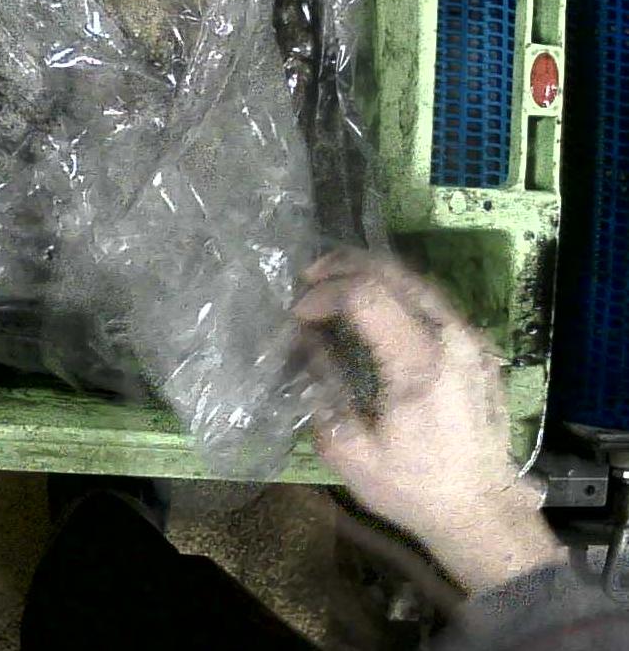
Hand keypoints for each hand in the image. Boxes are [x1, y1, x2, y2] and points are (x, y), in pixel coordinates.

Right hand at [294, 250, 562, 592]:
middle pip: (394, 274)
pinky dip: (397, 292)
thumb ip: (323, 389)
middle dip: (344, 267)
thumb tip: (307, 344)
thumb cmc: (412, 487)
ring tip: (335, 284)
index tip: (297, 314)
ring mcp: (472, 341)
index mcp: (419, 364)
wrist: (480, 511)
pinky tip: (373, 306)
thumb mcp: (348, 449)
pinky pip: (435, 302)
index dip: (323, 295)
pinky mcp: (478, 350)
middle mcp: (452, 340)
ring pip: (418, 281)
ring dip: (371, 275)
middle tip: (309, 277)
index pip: (365, 296)